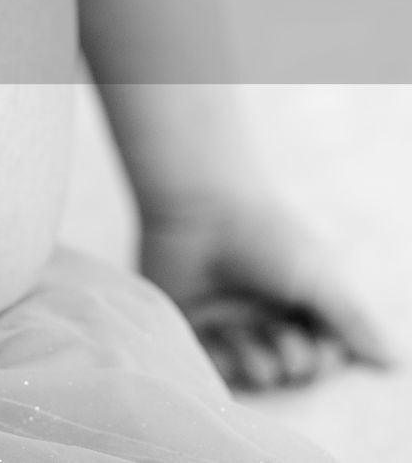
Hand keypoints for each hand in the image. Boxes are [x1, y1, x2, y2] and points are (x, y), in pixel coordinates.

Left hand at [141, 193, 393, 391]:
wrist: (200, 209)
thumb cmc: (265, 236)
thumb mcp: (317, 278)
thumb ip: (350, 321)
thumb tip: (393, 361)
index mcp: (297, 292)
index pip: (321, 342)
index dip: (325, 357)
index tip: (323, 351)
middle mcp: (263, 305)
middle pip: (288, 358)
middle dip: (296, 365)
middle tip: (290, 350)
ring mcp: (225, 312)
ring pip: (250, 364)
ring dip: (262, 370)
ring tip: (260, 355)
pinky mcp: (188, 317)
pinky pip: (209, 357)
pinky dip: (225, 366)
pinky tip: (233, 353)